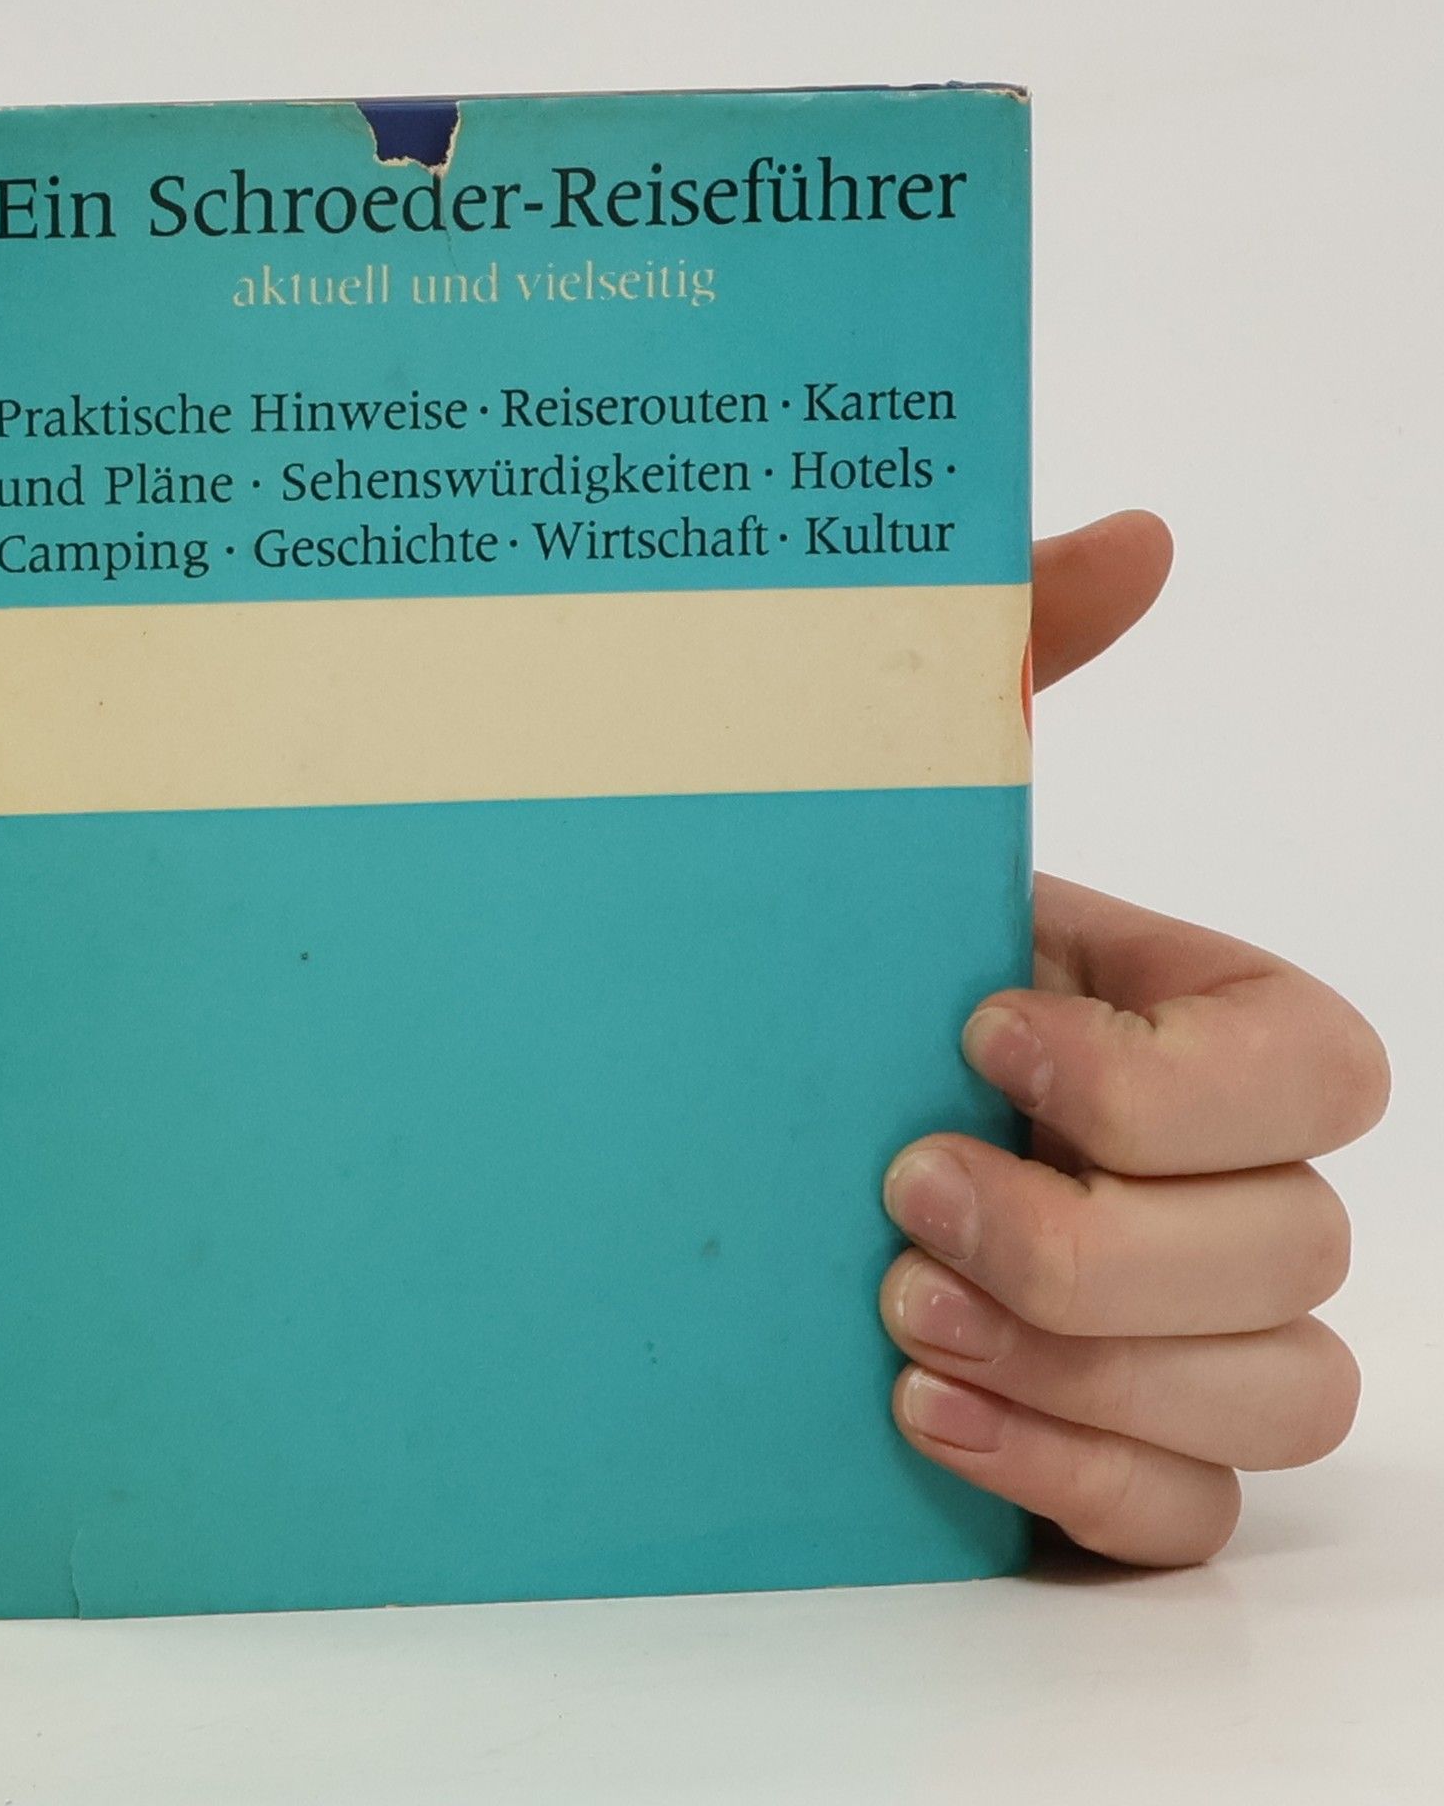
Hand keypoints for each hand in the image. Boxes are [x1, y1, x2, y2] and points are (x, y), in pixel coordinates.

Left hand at [879, 511, 1391, 1565]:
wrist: (727, 1137)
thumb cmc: (836, 963)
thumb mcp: (890, 800)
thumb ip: (1003, 658)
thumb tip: (1140, 533)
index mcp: (1206, 1030)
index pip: (1323, 1072)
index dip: (1173, 1079)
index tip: (980, 1034)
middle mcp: (1229, 1185)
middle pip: (1301, 1253)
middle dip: (1100, 1239)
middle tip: (904, 1194)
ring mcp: (1188, 1335)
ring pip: (1281, 1396)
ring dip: (1090, 1365)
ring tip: (896, 1314)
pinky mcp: (1118, 1454)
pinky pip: (1188, 1517)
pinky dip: (1076, 1476)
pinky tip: (920, 1416)